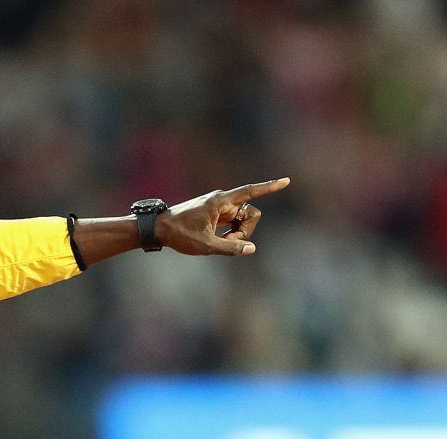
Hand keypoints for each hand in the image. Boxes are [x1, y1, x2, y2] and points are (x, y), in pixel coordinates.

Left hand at [156, 178, 289, 255]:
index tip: (286, 181)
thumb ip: (229, 248)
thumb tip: (251, 249)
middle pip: (251, 214)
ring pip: (244, 220)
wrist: (160, 228)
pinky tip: (218, 239)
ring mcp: (221, 207)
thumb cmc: (180, 234)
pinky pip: (235, 223)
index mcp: (221, 201)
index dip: (269, 188)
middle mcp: (224, 200)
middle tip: (227, 242)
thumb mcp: (205, 245)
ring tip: (219, 241)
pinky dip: (231, 234)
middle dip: (245, 231)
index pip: (250, 192)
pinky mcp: (218, 214)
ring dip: (238, 234)